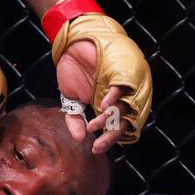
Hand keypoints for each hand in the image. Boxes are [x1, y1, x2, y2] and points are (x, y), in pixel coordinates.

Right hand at [56, 39, 124, 154]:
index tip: (95, 149)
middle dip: (112, 136)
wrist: (72, 45)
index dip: (109, 140)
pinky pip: (122, 88)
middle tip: (98, 145)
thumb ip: (74, 118)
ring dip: (110, 120)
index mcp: (107, 106)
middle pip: (125, 122)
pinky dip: (114, 98)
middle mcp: (117, 98)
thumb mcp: (70, 99)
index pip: (116, 127)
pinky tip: (103, 105)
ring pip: (124, 108)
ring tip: (94, 125)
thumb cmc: (73, 70)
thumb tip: (79, 138)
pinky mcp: (117, 73)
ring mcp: (118, 86)